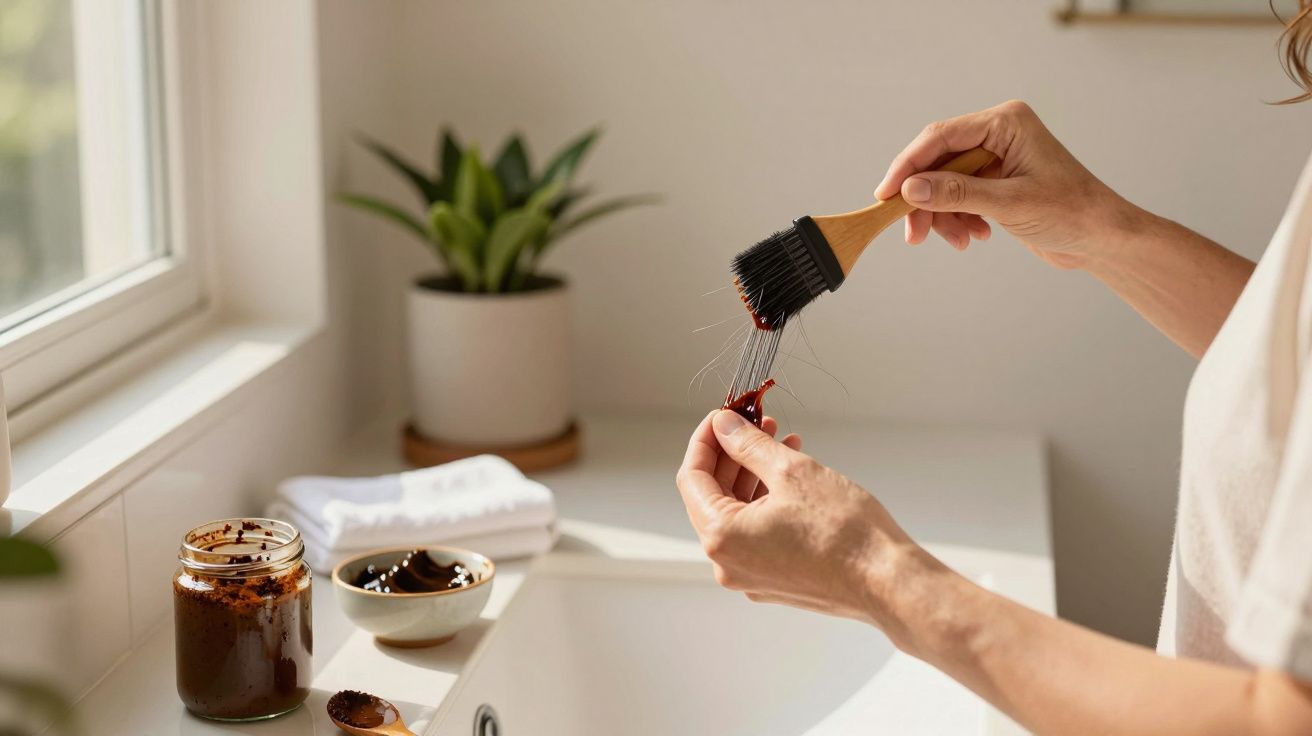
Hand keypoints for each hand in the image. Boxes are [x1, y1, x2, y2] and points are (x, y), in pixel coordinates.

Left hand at [675, 410, 925, 625]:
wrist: (888, 583)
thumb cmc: (844, 531)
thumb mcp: (791, 471)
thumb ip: (748, 445)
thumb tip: (723, 425)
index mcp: (721, 537)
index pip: (692, 477)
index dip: (706, 439)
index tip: (724, 415)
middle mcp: (727, 564)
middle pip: (712, 496)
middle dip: (733, 454)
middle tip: (757, 421)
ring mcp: (751, 577)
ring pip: (738, 513)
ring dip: (753, 474)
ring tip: (782, 440)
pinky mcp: (775, 581)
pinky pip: (757, 533)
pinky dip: (767, 501)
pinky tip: (792, 475)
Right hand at [873, 100, 1134, 268]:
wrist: (1102, 238)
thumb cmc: (1072, 213)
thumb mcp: (1010, 204)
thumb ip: (958, 194)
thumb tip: (911, 189)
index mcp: (1005, 122)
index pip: (940, 136)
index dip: (907, 166)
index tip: (885, 195)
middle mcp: (997, 133)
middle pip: (937, 162)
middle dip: (925, 200)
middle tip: (914, 233)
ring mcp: (995, 157)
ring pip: (943, 183)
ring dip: (943, 215)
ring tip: (959, 240)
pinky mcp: (995, 181)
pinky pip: (958, 196)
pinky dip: (957, 219)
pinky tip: (974, 235)